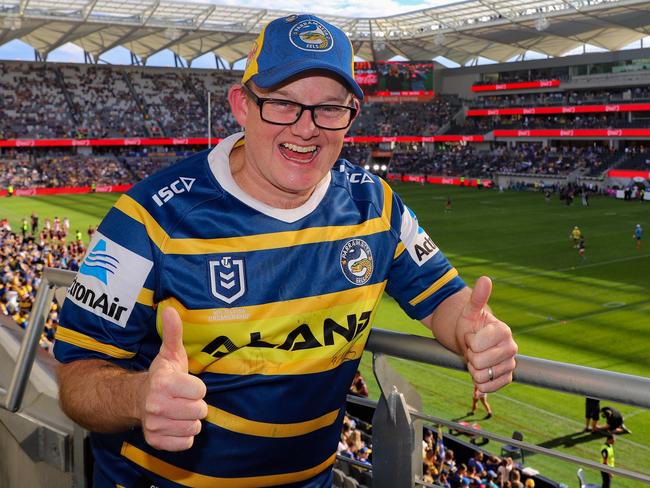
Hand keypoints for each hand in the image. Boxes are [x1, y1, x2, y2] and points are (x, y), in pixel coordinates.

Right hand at [139, 307, 207, 450]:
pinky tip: (176, 424)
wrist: (138, 399)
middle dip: (197, 405)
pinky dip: (184, 436)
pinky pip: (185, 443)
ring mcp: (155, 425)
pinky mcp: (155, 441)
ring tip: (181, 410)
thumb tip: (170, 309)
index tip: (189, 385)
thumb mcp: (170, 353)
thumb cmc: (162, 376)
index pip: (200, 391)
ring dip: (191, 420)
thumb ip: (173, 333)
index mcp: (163, 383)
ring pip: (193, 428)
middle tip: (185, 399)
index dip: (198, 387)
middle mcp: (156, 405)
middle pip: (199, 411)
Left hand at [460, 276, 516, 392]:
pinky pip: (489, 387)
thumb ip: (478, 297)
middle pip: (479, 361)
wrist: (472, 343)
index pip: (476, 344)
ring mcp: (510, 364)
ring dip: (474, 369)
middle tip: (473, 349)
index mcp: (503, 330)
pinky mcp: (507, 378)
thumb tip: (485, 279)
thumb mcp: (469, 312)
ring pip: (483, 376)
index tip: (472, 336)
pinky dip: (480, 382)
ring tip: (477, 359)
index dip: (468, 341)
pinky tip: (481, 372)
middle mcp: (511, 347)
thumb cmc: (470, 326)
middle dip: (470, 356)